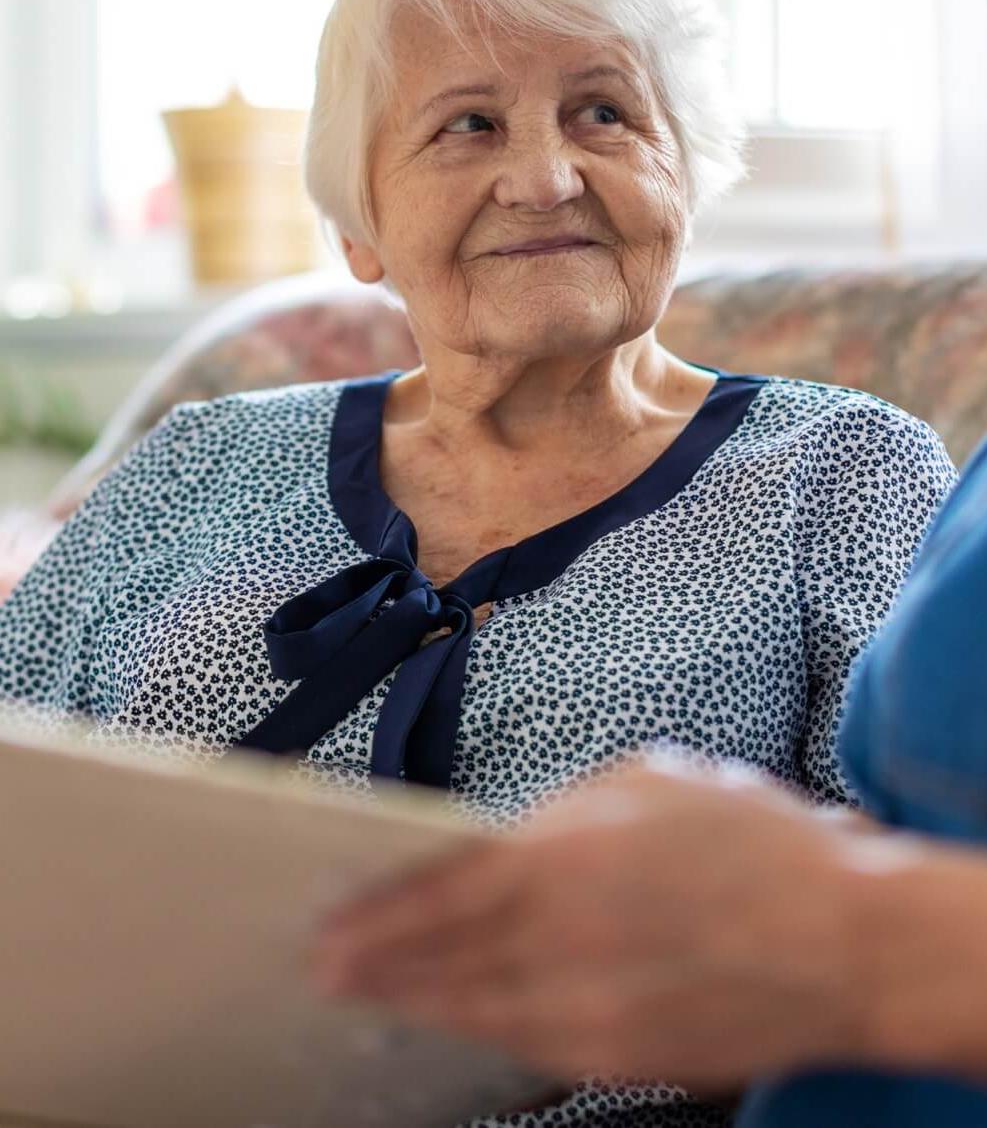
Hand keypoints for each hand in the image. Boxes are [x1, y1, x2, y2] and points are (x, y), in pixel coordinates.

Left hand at [313, 756, 896, 1089]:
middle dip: (376, 965)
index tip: (329, 922)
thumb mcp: (646, 780)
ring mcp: (587, 1008)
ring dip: (417, 1004)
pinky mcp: (619, 1057)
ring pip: (475, 1010)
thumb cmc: (751, 842)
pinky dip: (481, 1031)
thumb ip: (563, 810)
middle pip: (441, 959)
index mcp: (563, 854)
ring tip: (374, 997)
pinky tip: (458, 1021)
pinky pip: (527, 1047)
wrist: (846, 941)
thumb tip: (509, 837)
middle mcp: (560, 937)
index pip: (439, 890)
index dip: (376, 911)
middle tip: (325, 969)